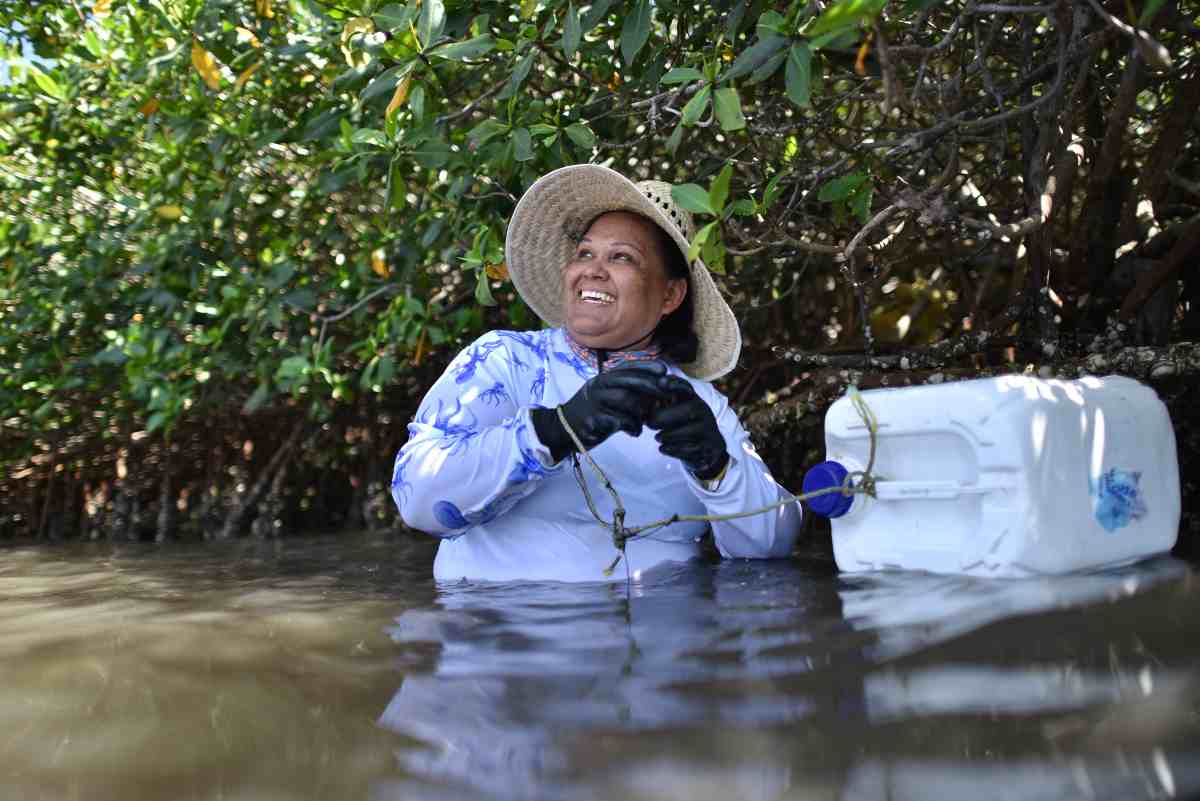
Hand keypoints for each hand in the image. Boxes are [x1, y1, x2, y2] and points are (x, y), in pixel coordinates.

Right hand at [531, 362, 669, 462]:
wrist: (563, 429)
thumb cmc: (591, 412)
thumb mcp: (605, 396)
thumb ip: (626, 391)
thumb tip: (655, 389)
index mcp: (602, 379)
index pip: (626, 367)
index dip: (646, 366)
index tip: (663, 370)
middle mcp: (598, 386)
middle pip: (628, 381)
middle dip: (650, 385)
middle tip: (666, 393)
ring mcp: (595, 402)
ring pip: (625, 399)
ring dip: (640, 411)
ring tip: (643, 422)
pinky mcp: (594, 419)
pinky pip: (619, 420)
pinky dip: (632, 426)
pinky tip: (634, 432)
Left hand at [646, 377, 728, 480]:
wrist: (710, 448)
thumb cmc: (684, 425)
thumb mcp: (676, 410)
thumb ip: (660, 404)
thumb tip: (639, 407)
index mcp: (694, 400)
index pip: (686, 387)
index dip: (674, 383)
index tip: (660, 383)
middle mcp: (704, 413)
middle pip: (689, 409)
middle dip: (664, 416)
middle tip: (649, 423)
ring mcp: (707, 431)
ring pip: (688, 431)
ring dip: (667, 435)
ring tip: (657, 437)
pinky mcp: (706, 448)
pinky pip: (688, 449)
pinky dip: (672, 449)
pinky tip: (662, 448)